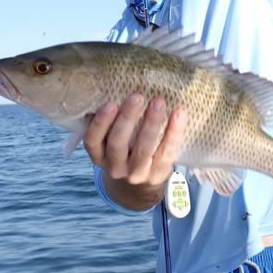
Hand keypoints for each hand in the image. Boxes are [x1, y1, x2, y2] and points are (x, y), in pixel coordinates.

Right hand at [84, 93, 186, 209]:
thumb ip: (110, 121)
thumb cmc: (124, 150)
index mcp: (98, 155)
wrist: (140, 186)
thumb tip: (113, 86)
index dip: (100, 123)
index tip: (110, 103)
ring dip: (151, 123)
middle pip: (118, 144)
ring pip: (143, 149)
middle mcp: (114, 167)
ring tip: (158, 101)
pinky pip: (167, 153)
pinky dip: (174, 132)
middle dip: (127, 119)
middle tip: (137, 96)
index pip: (93, 140)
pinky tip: (179, 113)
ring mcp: (136, 174)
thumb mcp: (110, 140)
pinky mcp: (158, 175)